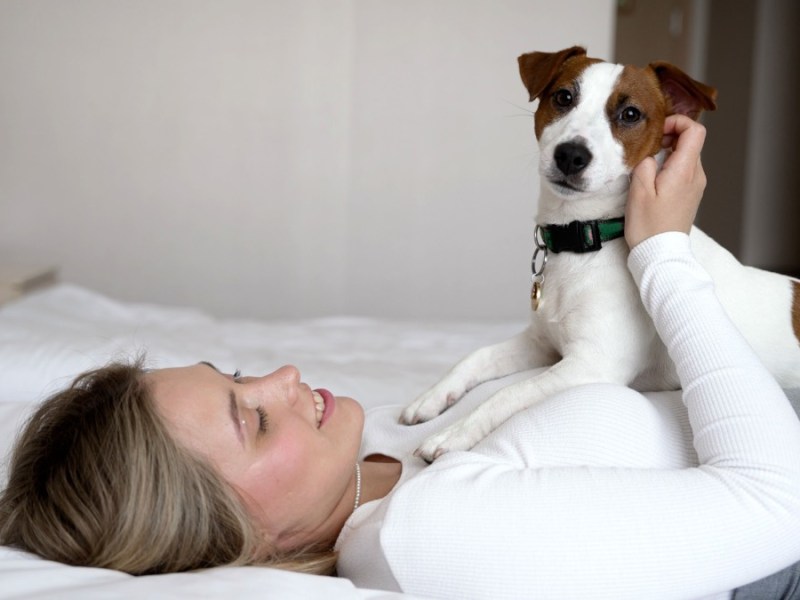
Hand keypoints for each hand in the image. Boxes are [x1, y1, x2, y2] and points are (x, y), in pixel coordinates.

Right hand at [625, 115, 706, 248]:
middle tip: (647, 145)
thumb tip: (649, 155)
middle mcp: (696, 176)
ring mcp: (695, 186)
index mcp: (684, 171)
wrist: (660, 253)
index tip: (658, 129)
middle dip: (669, 136)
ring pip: (686, 156)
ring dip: (668, 152)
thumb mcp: (638, 191)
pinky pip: (684, 170)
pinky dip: (670, 165)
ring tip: (647, 162)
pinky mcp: (690, 195)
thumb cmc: (649, 226)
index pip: (695, 131)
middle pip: (690, 141)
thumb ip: (644, 164)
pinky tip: (653, 177)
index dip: (677, 122)